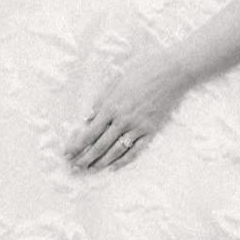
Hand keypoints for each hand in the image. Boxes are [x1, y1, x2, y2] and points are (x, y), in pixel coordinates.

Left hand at [65, 45, 187, 170]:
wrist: (172, 72)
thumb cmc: (143, 70)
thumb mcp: (116, 80)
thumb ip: (101, 100)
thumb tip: (89, 118)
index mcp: (111, 105)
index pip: (89, 132)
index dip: (76, 145)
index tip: (67, 153)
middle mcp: (122, 119)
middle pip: (99, 145)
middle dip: (84, 158)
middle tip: (74, 167)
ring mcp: (138, 127)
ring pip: (115, 151)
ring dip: (100, 162)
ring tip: (89, 170)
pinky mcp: (151, 131)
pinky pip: (135, 150)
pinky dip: (124, 161)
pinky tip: (114, 167)